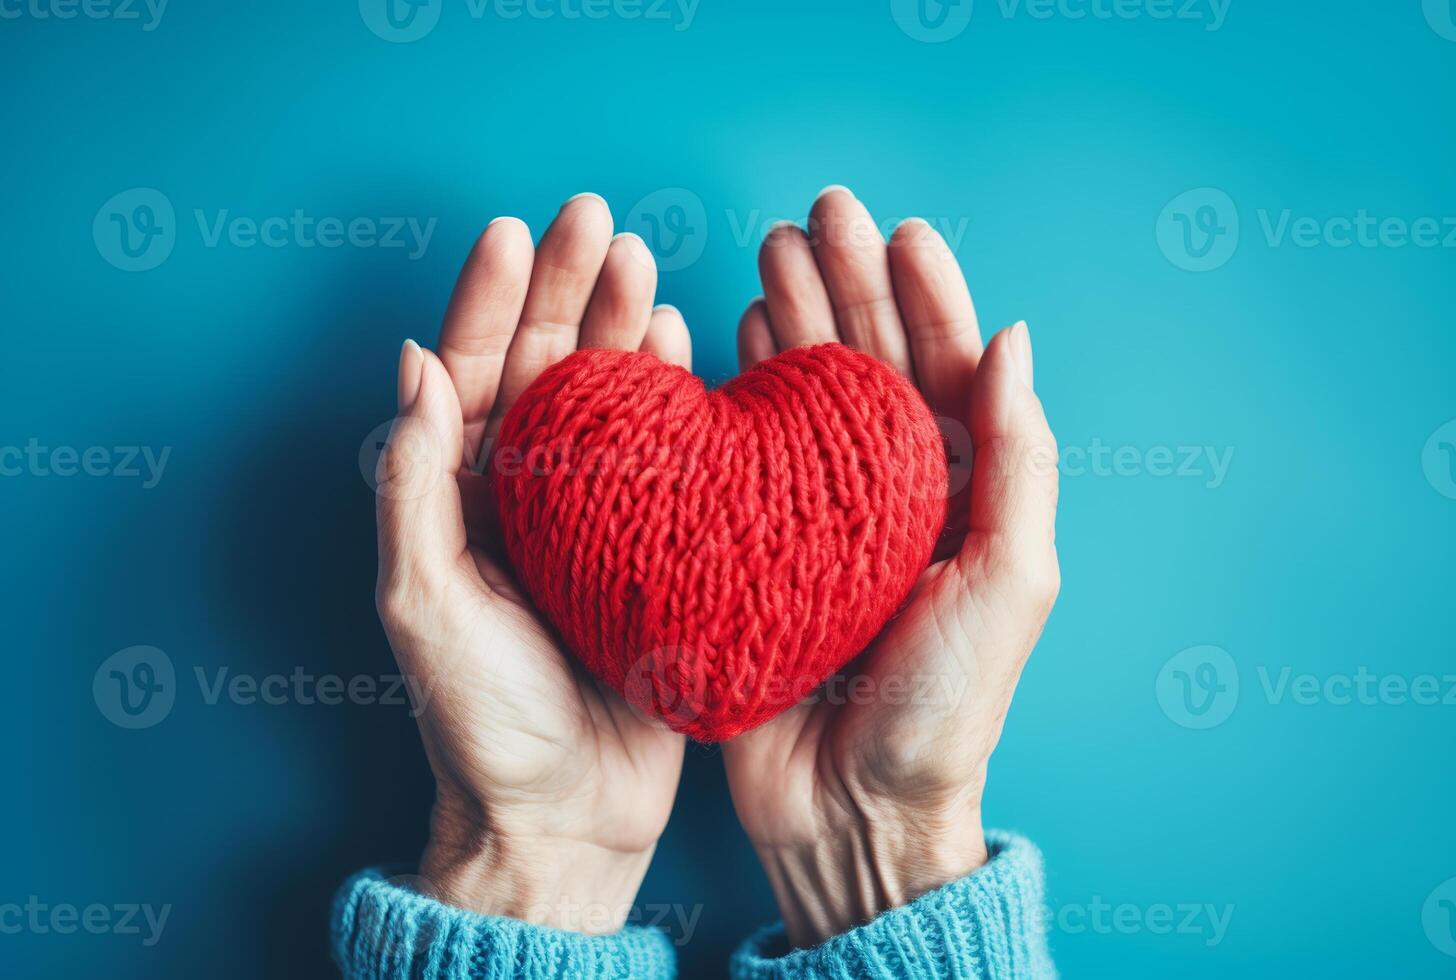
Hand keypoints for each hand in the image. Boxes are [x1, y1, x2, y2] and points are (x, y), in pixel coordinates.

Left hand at [374, 194, 691, 933]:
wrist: (565, 814)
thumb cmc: (483, 721)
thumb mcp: (422, 605)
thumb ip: (413, 487)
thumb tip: (412, 366)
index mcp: (461, 501)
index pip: (469, 376)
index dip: (489, 299)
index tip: (515, 231)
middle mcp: (525, 497)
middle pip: (542, 365)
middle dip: (564, 288)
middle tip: (595, 220)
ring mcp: (594, 516)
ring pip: (606, 396)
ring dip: (621, 325)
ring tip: (642, 261)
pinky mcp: (656, 544)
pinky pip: (665, 451)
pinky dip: (671, 392)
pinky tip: (682, 341)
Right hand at [721, 188, 1060, 947]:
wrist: (850, 812)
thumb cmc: (943, 709)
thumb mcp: (1011, 583)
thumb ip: (1020, 461)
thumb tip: (1015, 339)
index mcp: (963, 499)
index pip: (948, 372)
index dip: (926, 295)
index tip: (899, 229)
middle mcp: (892, 496)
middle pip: (870, 365)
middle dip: (846, 285)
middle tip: (816, 215)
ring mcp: (820, 517)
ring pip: (805, 394)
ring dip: (789, 319)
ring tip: (766, 253)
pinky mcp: (754, 545)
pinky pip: (746, 449)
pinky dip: (739, 387)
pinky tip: (730, 334)